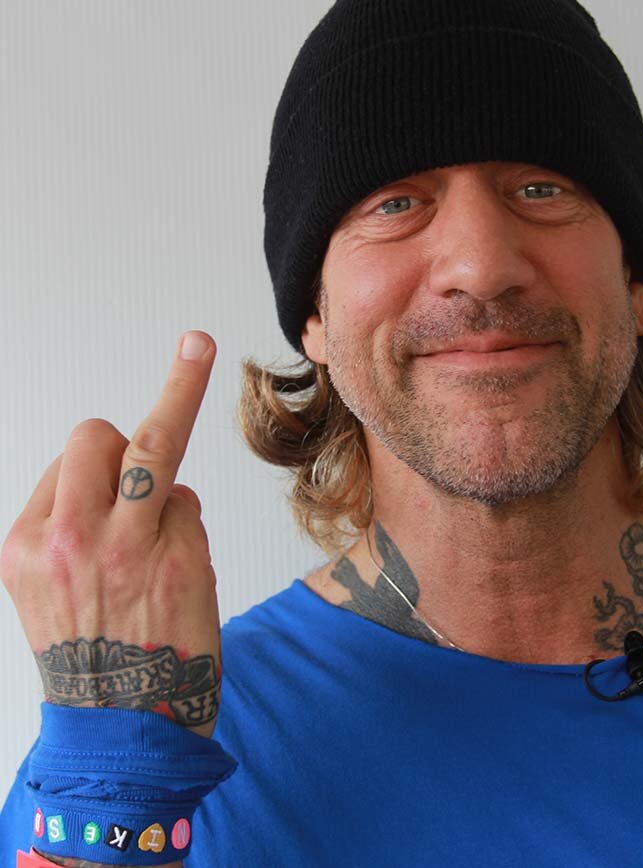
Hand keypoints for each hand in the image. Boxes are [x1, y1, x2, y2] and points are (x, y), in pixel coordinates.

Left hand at [1, 331, 221, 736]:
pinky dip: (70, 508)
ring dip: (96, 479)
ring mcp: (38, 551)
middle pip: (98, 436)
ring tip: (108, 529)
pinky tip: (83, 551)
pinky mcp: (12, 561)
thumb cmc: (170, 654)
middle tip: (140, 492)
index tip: (195, 346)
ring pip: (69, 461)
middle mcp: (81, 542)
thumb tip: (161, 489)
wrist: (119, 722)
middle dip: (124, 448)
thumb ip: (180, 516)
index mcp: (140, 546)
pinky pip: (44, 498)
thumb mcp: (199, 578)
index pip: (163, 445)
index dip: (183, 387)